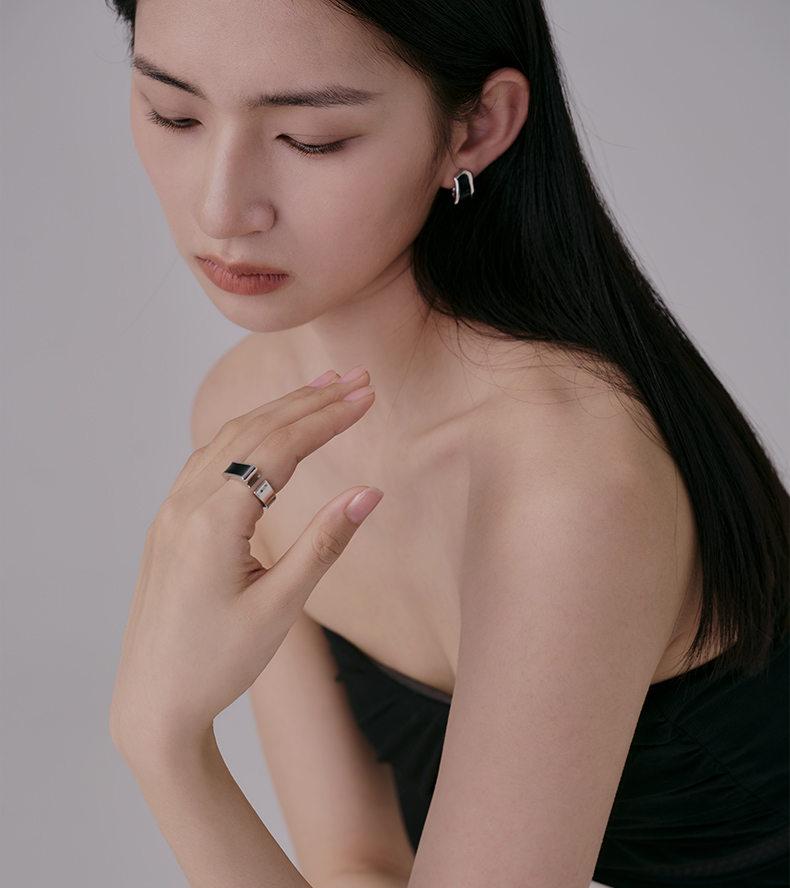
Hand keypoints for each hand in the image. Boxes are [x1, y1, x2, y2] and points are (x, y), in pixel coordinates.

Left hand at [110, 370, 380, 762]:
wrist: (153, 701)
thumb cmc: (218, 662)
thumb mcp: (281, 606)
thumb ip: (325, 542)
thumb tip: (370, 492)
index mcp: (214, 520)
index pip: (280, 447)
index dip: (328, 417)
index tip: (367, 395)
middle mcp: (187, 503)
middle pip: (255, 431)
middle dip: (310, 401)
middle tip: (357, 379)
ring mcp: (172, 510)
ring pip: (229, 439)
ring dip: (278, 411)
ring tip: (322, 391)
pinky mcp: (170, 522)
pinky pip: (209, 459)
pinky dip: (247, 434)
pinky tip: (269, 430)